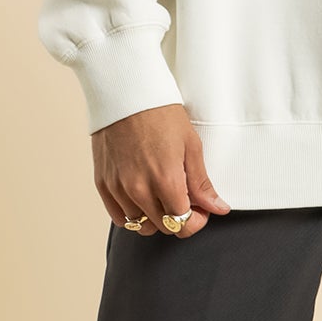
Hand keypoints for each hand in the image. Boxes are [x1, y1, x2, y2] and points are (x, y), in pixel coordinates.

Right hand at [91, 105, 230, 237]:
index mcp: (165, 180)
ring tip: (162, 196)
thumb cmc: (161, 114)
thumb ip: (201, 183)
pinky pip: (119, 216)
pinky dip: (132, 213)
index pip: (182, 224)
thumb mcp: (190, 146)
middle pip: (163, 227)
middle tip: (184, 200)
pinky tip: (142, 197)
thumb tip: (218, 209)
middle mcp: (139, 189)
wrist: (125, 93)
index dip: (196, 221)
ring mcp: (118, 188)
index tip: (200, 209)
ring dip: (155, 218)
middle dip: (179, 219)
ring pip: (140, 224)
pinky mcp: (103, 183)